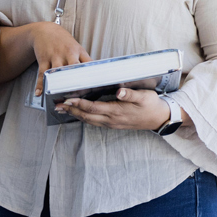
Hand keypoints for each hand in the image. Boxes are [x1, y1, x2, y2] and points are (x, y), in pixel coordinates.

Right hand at [30, 22, 91, 96]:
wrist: (46, 30)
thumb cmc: (65, 42)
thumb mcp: (78, 48)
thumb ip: (86, 61)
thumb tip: (99, 74)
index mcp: (78, 52)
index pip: (87, 64)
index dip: (91, 75)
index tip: (95, 86)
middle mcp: (67, 54)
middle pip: (72, 68)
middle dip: (75, 80)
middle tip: (78, 94)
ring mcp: (54, 56)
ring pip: (57, 72)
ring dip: (57, 84)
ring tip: (58, 97)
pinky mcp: (43, 59)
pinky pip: (42, 73)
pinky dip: (40, 84)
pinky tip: (39, 93)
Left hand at [55, 88, 170, 130]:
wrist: (160, 119)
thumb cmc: (151, 105)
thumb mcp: (144, 97)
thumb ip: (130, 94)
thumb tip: (119, 92)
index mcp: (116, 111)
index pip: (92, 108)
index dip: (79, 104)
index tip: (67, 99)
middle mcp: (111, 120)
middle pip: (86, 116)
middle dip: (71, 110)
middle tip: (56, 105)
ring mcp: (112, 124)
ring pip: (89, 120)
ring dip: (75, 114)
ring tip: (63, 109)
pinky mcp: (114, 124)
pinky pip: (95, 122)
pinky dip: (84, 117)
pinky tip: (79, 113)